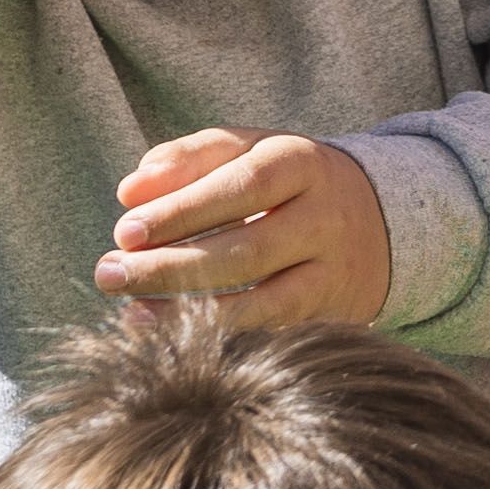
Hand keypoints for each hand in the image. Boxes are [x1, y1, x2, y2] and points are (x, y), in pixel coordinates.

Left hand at [99, 127, 392, 328]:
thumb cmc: (286, 184)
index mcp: (304, 163)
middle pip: (248, 247)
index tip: (124, 231)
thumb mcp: (249, 152)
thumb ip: (191, 159)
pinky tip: (169, 336)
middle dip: (171, 265)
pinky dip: (216, 335)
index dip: (183, 210)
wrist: (380, 219)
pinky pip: (269, 331)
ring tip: (129, 312)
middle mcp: (327, 217)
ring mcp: (332, 270)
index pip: (243, 185)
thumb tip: (131, 190)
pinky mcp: (329, 314)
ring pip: (261, 299)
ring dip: (187, 309)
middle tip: (109, 273)